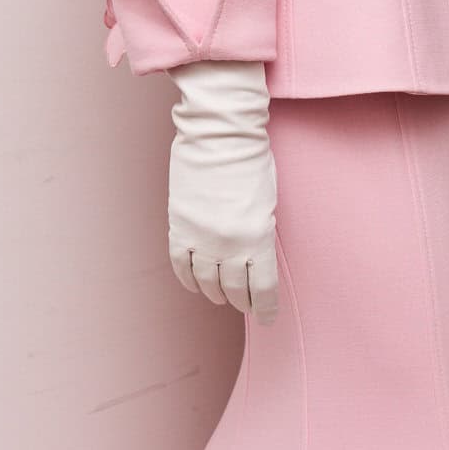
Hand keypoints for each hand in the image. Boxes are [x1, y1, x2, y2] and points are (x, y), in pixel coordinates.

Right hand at [167, 60, 278, 322]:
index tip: (267, 317)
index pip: (262, 287)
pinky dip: (188, 279)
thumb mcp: (269, 202)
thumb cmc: (252, 160)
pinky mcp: (178, 226)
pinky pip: (181, 264)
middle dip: (242, 301)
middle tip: (246, 306)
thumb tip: (255, 260)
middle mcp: (229, 243)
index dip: (265, 306)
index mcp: (258, 237)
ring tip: (221, 296)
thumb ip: (262, 234)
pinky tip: (196, 284)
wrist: (219, 132)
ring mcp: (200, 236)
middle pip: (234, 288)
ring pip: (206, 281)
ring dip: (215, 293)